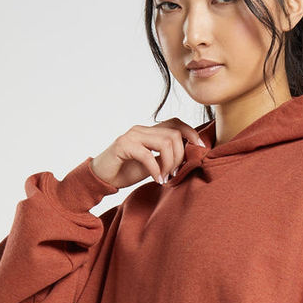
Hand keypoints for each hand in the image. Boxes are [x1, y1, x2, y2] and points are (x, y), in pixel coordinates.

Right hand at [91, 118, 206, 187]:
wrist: (102, 177)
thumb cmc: (126, 171)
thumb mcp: (153, 164)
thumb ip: (167, 158)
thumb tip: (189, 158)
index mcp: (150, 131)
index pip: (175, 123)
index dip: (191, 133)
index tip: (200, 148)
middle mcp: (141, 129)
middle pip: (174, 134)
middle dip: (180, 156)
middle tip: (174, 174)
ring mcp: (132, 135)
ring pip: (165, 142)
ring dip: (170, 163)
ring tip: (165, 177)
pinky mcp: (123, 145)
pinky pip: (148, 155)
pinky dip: (156, 170)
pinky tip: (157, 180)